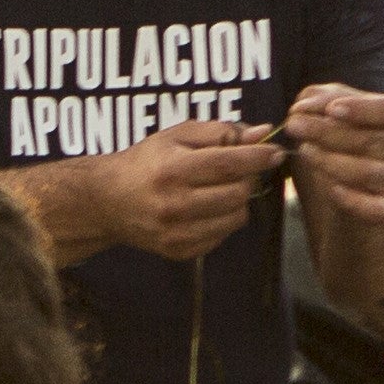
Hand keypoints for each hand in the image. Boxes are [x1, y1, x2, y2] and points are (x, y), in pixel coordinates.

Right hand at [81, 120, 284, 261]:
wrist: (108, 201)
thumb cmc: (146, 162)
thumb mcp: (177, 135)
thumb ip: (219, 131)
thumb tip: (262, 132)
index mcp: (172, 170)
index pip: (229, 163)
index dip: (259, 156)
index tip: (275, 150)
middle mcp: (174, 205)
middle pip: (237, 193)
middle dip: (249, 178)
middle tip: (242, 169)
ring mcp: (176, 232)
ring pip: (235, 217)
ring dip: (239, 200)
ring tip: (223, 188)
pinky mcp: (179, 251)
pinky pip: (222, 235)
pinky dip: (224, 220)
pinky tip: (207, 207)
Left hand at [275, 82, 383, 224]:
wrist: (383, 187)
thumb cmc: (360, 140)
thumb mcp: (348, 112)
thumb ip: (325, 99)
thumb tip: (303, 103)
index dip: (360, 109)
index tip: (332, 109)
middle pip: (366, 140)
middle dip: (326, 132)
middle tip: (294, 125)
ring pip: (363, 171)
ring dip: (330, 161)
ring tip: (304, 150)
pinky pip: (367, 205)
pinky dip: (349, 198)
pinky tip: (332, 188)